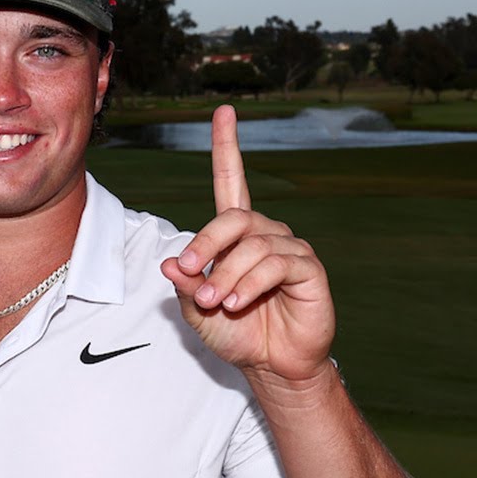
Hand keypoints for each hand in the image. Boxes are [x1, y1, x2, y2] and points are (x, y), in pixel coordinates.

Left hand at [160, 105, 335, 382]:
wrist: (271, 365)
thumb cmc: (236, 333)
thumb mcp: (197, 311)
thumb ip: (184, 286)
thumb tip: (168, 262)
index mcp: (237, 235)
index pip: (232, 182)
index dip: (228, 146)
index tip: (224, 112)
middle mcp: (265, 232)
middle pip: (233, 217)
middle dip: (204, 244)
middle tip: (188, 274)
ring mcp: (289, 247)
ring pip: (251, 246)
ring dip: (225, 276)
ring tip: (215, 303)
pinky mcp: (308, 268)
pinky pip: (274, 264)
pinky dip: (249, 285)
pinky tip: (236, 303)